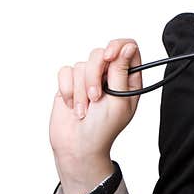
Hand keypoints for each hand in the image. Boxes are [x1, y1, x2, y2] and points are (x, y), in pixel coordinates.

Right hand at [49, 40, 142, 186]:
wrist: (77, 147)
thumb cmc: (103, 129)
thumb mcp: (119, 101)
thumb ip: (121, 72)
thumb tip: (128, 46)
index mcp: (128, 78)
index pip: (128, 47)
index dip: (117, 46)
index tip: (109, 58)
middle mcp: (109, 75)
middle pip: (100, 53)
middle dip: (94, 77)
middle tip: (96, 98)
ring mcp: (89, 78)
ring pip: (82, 64)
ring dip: (80, 90)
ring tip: (84, 110)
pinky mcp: (70, 83)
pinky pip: (65, 72)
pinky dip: (67, 90)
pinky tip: (72, 105)